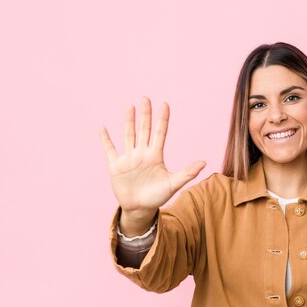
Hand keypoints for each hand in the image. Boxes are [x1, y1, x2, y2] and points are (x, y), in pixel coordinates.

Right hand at [99, 96, 205, 217]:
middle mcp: (142, 153)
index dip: (162, 119)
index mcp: (156, 156)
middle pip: (144, 130)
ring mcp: (129, 158)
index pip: (160, 133)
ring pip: (129, 135)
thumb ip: (188, 173)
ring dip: (128, 121)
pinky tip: (102, 127)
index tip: (165, 104)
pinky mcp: (116, 166)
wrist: (140, 209)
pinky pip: (109, 149)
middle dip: (145, 114)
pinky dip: (105, 139)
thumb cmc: (157, 196)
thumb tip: (204, 162)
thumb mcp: (173, 184)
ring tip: (130, 106)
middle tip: (146, 98)